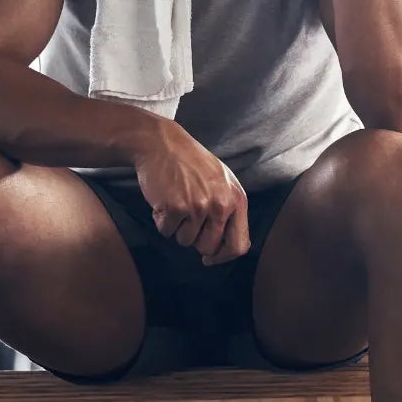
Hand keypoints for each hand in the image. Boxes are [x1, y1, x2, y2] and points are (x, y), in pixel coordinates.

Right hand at [133, 122, 250, 266]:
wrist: (161, 143)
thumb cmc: (190, 162)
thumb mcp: (222, 181)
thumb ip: (229, 209)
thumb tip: (228, 246)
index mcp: (236, 199)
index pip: (239, 244)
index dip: (223, 257)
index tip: (210, 258)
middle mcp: (221, 204)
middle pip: (208, 248)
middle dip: (194, 240)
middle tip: (186, 220)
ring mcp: (198, 206)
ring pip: (185, 241)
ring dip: (176, 228)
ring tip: (176, 202)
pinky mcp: (175, 208)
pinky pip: (166, 232)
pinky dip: (161, 220)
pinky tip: (163, 199)